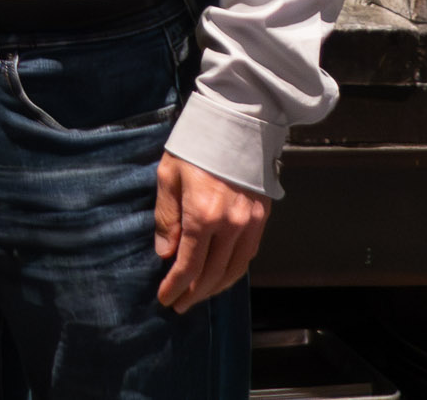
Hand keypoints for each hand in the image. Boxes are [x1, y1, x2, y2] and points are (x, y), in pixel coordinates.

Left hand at [153, 153, 267, 312]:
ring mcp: (250, 223)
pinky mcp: (262, 218)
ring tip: (198, 296)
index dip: (175, 286)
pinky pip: (248, 256)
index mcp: (202, 214)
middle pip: (211, 274)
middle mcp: (230, 224)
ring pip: (233, 270)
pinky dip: (233, 272)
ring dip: (215, 288)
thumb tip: (165, 252)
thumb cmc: (196, 145)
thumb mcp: (168, 176)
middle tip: (179, 304)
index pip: (188, 264)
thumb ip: (166, 218)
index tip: (165, 298)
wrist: (235, 123)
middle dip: (193, 293)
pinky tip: (221, 276)